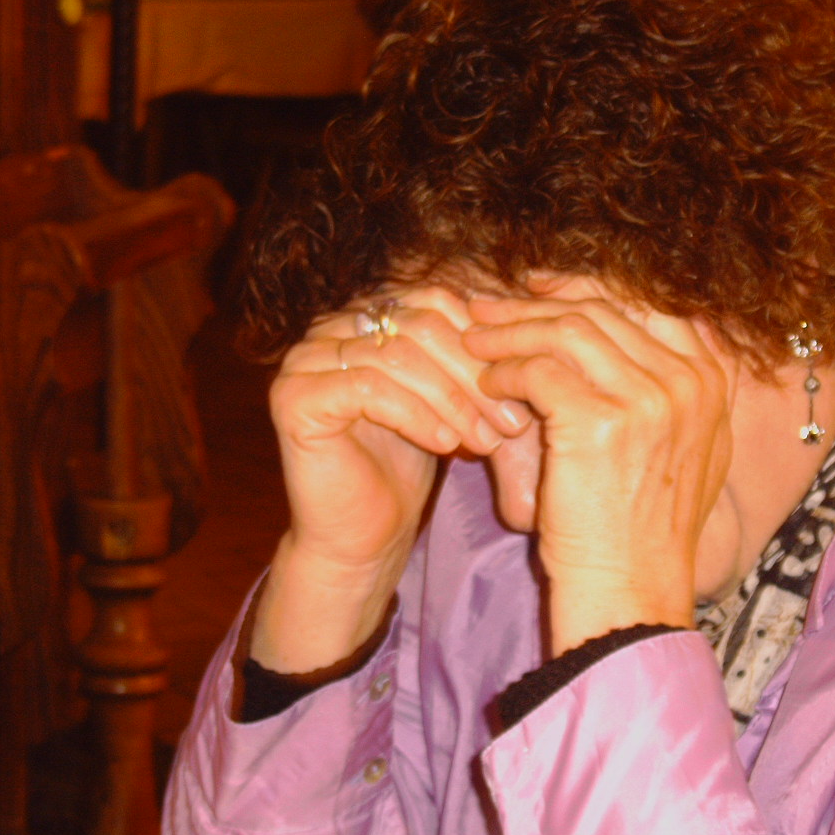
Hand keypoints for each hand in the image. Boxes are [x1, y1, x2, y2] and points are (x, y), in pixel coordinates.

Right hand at [253, 286, 530, 670]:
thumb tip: (540, 324)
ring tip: (488, 440)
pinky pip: (368, 388)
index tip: (530, 385)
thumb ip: (481, 357)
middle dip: (477, 373)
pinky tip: (447, 446)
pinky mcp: (294, 396)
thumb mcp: (458, 399)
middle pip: (421, 321)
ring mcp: (306, 356)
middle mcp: (333, 324)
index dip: (489, 341)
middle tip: (514, 420)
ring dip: (454, 399)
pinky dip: (417, 415)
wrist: (364, 534)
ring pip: (399, 355)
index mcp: (371, 312)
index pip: (440, 300)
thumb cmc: (415, 463)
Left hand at [463, 289, 733, 653]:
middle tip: (491, 306)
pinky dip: (505, 370)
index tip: (541, 289)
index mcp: (711, 383)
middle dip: (538, 302)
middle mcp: (688, 382)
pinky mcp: (600, 421)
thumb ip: (684, 394)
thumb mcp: (693, 453)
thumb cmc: (645, 530)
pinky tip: (487, 383)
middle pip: (602, 310)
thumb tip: (660, 336)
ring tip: (476, 338)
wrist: (633, 591)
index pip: (645, 304)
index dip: (586, 288)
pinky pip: (539, 370)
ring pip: (567, 330)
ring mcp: (649, 399)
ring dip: (513, 329)